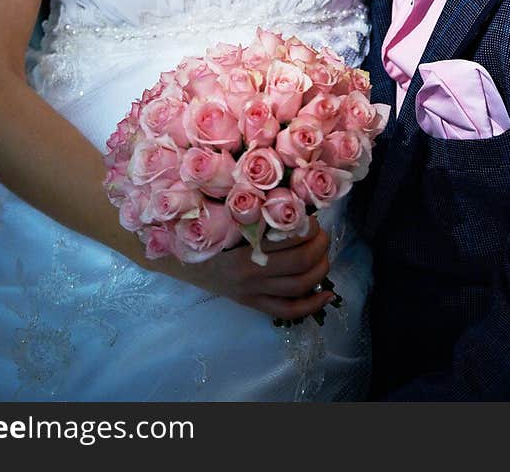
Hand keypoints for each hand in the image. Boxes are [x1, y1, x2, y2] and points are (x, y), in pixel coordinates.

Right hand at [151, 216, 333, 322]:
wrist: (181, 259)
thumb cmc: (206, 230)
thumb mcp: (228, 216)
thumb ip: (256, 210)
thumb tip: (293, 199)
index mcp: (242, 247)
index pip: (288, 240)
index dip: (309, 228)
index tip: (313, 216)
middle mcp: (249, 274)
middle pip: (299, 263)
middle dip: (320, 246)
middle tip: (322, 233)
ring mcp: (252, 292)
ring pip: (298, 287)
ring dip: (320, 269)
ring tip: (324, 254)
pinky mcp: (253, 305)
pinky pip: (288, 311)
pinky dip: (312, 304)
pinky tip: (327, 294)